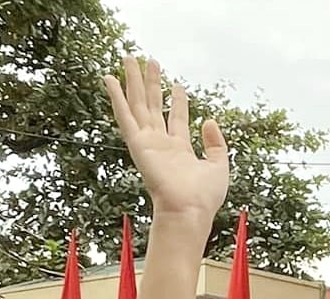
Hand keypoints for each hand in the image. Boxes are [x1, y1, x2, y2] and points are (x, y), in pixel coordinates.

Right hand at [103, 57, 228, 220]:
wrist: (189, 210)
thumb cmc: (204, 197)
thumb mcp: (219, 165)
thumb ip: (216, 143)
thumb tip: (210, 121)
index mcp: (180, 151)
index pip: (177, 119)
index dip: (178, 101)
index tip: (177, 84)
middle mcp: (161, 144)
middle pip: (154, 106)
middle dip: (152, 83)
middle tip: (149, 61)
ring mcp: (147, 143)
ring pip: (138, 104)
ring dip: (133, 81)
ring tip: (130, 58)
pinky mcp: (137, 143)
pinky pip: (124, 115)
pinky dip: (116, 96)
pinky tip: (110, 79)